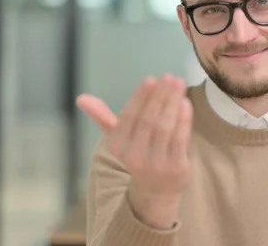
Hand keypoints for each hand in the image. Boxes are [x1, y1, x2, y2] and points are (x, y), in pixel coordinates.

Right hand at [76, 74, 192, 228]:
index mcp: (118, 146)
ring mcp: (156, 163)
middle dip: (160, 95)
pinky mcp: (176, 166)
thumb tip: (81, 98)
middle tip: (170, 77)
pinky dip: (184, 118)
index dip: (140, 97)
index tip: (151, 79)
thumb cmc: (138, 154)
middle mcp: (135, 156)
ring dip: (173, 102)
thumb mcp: (118, 138)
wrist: (157, 189)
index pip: (129, 117)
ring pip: (166, 126)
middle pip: (149, 119)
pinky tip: (185, 103)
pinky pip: (181, 138)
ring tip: (180, 84)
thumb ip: (102, 117)